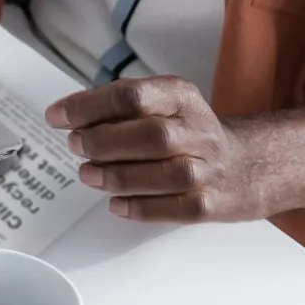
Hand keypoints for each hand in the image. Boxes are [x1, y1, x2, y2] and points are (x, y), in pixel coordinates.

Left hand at [45, 76, 268, 222]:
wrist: (246, 166)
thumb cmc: (187, 133)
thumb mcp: (161, 104)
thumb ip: (117, 107)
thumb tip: (66, 115)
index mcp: (181, 97)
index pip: (132, 96)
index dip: (88, 107)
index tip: (57, 117)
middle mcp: (199, 130)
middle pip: (152, 135)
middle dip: (104, 142)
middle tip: (76, 145)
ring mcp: (208, 169)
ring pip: (165, 174)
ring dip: (117, 176)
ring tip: (88, 174)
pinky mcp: (211, 203)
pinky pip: (176, 208)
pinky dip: (141, 208)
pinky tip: (116, 204)